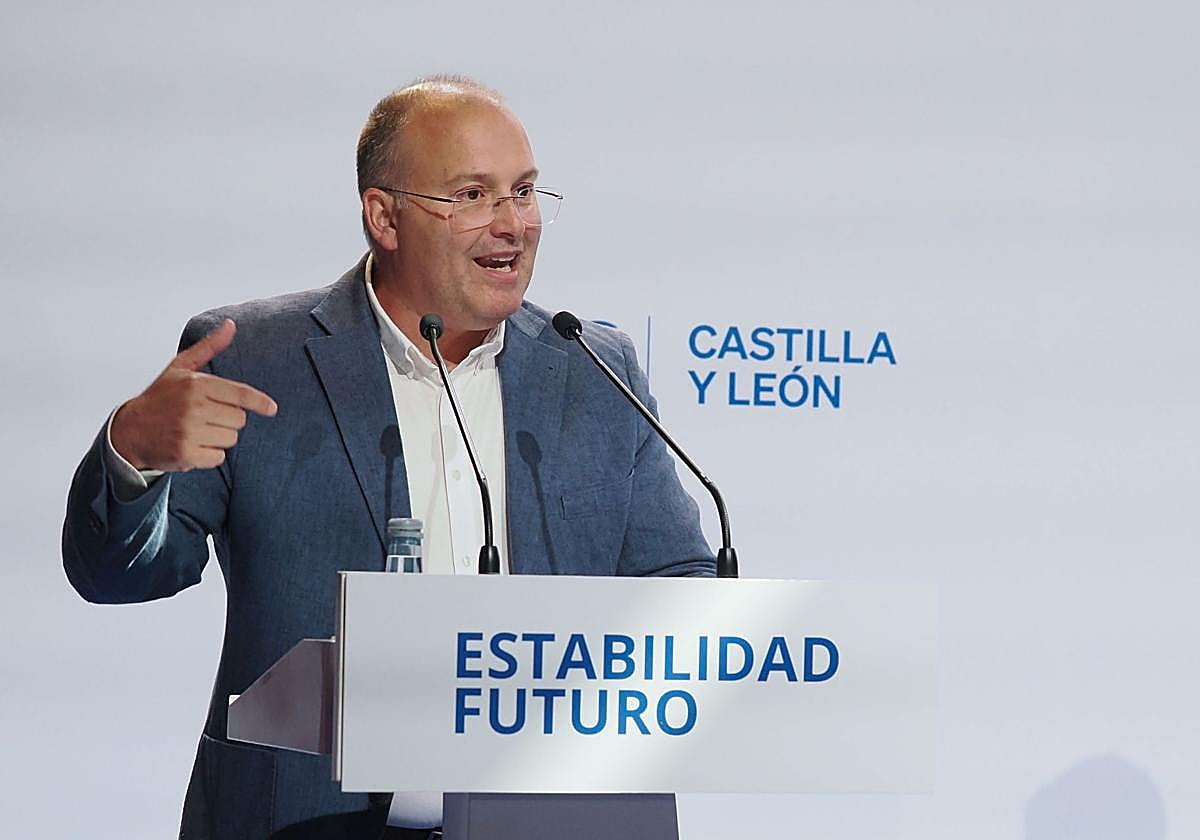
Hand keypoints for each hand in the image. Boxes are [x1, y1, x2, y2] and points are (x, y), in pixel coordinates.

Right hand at [110, 319, 277, 470]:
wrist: (128, 431)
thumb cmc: (160, 398)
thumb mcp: (181, 367)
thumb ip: (209, 347)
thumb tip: (230, 325)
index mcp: (195, 385)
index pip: (240, 395)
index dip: (260, 403)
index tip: (272, 409)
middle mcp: (193, 408)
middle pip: (239, 419)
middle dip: (228, 419)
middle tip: (205, 416)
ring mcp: (189, 432)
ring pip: (231, 438)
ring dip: (219, 437)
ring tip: (197, 430)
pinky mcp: (186, 454)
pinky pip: (219, 457)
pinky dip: (209, 455)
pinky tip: (193, 445)